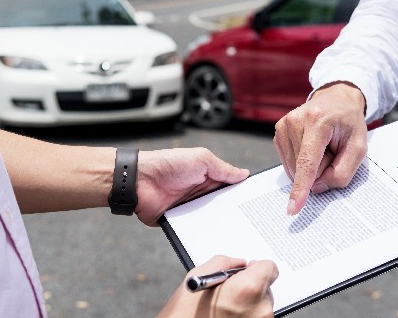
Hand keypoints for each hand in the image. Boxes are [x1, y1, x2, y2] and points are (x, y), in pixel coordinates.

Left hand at [134, 148, 248, 225]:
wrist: (140, 181)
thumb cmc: (168, 165)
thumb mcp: (201, 159)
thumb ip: (223, 169)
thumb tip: (244, 174)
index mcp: (208, 177)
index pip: (231, 187)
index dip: (242, 194)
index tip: (256, 202)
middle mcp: (201, 194)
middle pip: (224, 206)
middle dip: (234, 212)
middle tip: (250, 221)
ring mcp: (191, 209)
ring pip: (212, 220)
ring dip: (220, 224)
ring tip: (236, 232)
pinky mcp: (180, 222)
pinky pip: (196, 230)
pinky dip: (203, 232)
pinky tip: (215, 237)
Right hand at [158, 256, 277, 317]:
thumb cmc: (184, 314)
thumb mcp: (198, 276)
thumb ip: (224, 263)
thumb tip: (239, 263)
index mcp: (248, 289)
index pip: (270, 267)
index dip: (256, 267)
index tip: (246, 271)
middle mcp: (260, 309)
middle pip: (266, 287)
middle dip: (250, 286)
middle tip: (228, 294)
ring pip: (261, 305)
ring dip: (248, 304)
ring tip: (224, 309)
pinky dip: (246, 317)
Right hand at [274, 82, 366, 214]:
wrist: (336, 100)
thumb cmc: (349, 123)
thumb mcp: (359, 148)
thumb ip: (342, 172)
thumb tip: (316, 187)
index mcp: (318, 121)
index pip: (308, 162)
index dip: (301, 187)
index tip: (293, 208)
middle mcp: (295, 121)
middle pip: (303, 168)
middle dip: (321, 168)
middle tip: (332, 148)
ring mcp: (283, 125)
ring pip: (294, 168)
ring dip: (311, 166)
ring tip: (322, 145)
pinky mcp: (278, 131)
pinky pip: (288, 162)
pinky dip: (301, 161)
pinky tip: (310, 146)